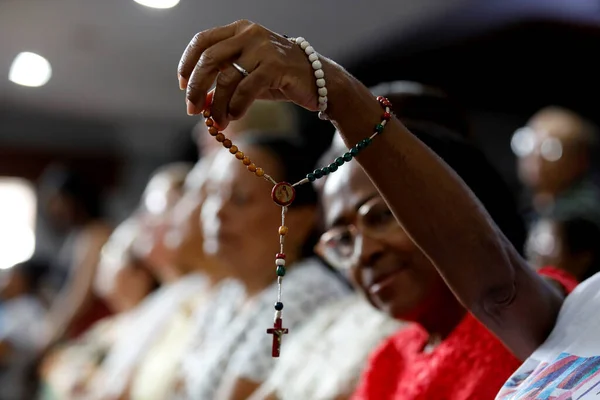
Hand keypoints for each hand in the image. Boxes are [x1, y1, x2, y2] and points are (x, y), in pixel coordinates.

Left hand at [178, 20, 321, 128]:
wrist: (319, 80)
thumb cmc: (279, 77)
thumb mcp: (247, 77)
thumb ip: (224, 83)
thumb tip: (198, 102)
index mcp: (239, 30)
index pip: (202, 41)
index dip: (187, 63)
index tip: (182, 86)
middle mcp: (249, 34)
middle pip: (209, 59)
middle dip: (196, 88)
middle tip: (192, 110)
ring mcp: (262, 48)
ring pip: (226, 78)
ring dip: (216, 105)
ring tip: (217, 122)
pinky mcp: (275, 66)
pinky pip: (245, 89)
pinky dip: (235, 106)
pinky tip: (234, 116)